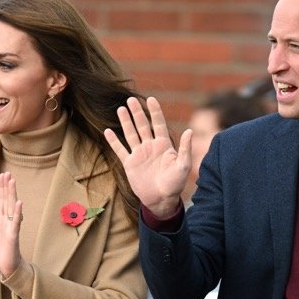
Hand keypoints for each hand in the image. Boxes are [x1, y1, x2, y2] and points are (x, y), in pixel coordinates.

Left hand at [0, 172, 22, 279]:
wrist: (6, 266)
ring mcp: (11, 226)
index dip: (1, 189)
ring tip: (12, 181)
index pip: (1, 201)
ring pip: (11, 207)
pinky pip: (16, 222)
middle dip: (6, 187)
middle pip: (7, 200)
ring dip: (12, 194)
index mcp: (1, 220)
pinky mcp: (13, 235)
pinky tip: (19, 202)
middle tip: (6, 172)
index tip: (2, 176)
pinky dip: (17, 212)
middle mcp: (7, 220)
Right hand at [102, 96, 193, 219]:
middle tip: (130, 100)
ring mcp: (139, 154)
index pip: (158, 123)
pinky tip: (108, 131)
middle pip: (142, 125)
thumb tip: (190, 130)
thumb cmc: (175, 183)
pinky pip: (120, 150)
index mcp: (164, 144)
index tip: (150, 99)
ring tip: (120, 109)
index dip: (154, 111)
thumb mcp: (183, 165)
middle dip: (137, 113)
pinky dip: (114, 141)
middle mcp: (150, 146)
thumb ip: (185, 148)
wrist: (161, 199)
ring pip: (131, 134)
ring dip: (125, 122)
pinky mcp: (130, 163)